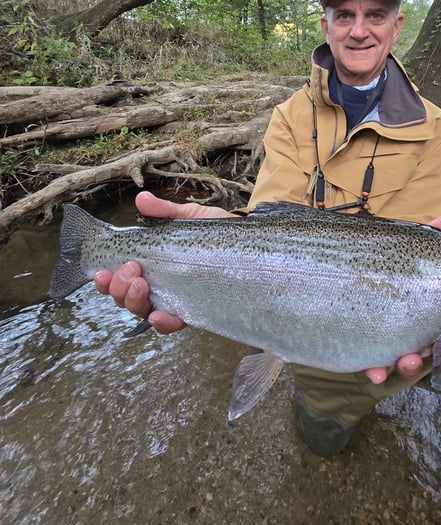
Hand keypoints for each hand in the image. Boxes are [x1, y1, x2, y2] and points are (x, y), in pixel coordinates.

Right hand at [93, 191, 234, 333]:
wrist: (252, 243)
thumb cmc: (219, 232)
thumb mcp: (189, 217)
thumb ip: (165, 211)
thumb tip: (140, 199)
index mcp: (152, 265)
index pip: (121, 278)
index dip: (106, 280)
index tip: (102, 270)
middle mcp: (159, 285)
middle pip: (125, 298)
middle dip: (119, 288)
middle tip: (132, 270)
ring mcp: (176, 300)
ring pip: (142, 311)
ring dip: (134, 301)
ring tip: (141, 284)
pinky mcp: (196, 310)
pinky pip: (172, 325)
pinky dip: (162, 323)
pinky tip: (159, 315)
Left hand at [364, 215, 440, 382]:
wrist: (341, 275)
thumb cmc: (392, 264)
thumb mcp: (413, 250)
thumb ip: (430, 239)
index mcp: (438, 308)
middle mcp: (421, 327)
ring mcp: (396, 339)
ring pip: (411, 360)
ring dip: (413, 365)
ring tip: (409, 359)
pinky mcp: (369, 349)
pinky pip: (375, 366)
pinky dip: (377, 370)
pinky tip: (375, 372)